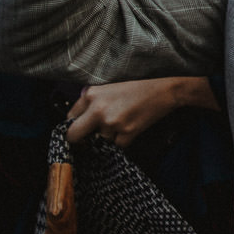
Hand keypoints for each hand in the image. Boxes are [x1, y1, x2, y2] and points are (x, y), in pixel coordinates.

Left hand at [66, 77, 214, 146]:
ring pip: (99, 141)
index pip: (69, 118)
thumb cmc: (137, 88)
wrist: (164, 91)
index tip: (79, 130)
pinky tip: (130, 129)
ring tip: (121, 125)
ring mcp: (112, 122)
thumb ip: (90, 100)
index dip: (74, 126)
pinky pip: (117, 145)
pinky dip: (122, 141)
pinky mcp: (127, 133)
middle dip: (79, 141)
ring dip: (108, 138)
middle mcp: (98, 109)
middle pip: (74, 136)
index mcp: (91, 95)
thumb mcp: (109, 88)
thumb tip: (76, 115)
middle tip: (86, 141)